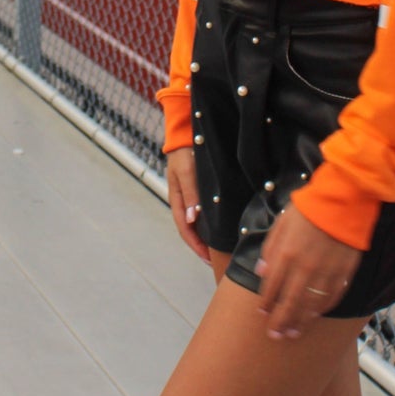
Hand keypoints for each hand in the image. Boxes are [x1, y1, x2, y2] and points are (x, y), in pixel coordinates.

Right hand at [166, 148, 211, 264]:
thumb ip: (191, 194)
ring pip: (195, 223)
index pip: (185, 229)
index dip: (196, 246)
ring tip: (216, 250)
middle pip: (189, 231)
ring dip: (204, 238)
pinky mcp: (196, 191)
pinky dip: (207, 225)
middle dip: (200, 247)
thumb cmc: (186, 151)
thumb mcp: (188, 172)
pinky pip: (200, 213)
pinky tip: (216, 229)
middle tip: (214, 262)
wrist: (185, 134)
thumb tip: (192, 220)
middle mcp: (182, 201)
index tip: (207, 259)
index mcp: (177, 199)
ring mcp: (188, 197)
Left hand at [255, 204, 361, 339]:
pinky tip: (315, 316)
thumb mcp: (281, 223)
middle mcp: (304, 267)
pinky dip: (322, 309)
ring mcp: (325, 272)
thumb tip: (261, 272)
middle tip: (275, 336)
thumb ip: (270, 249)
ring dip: (300, 322)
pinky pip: (332, 297)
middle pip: (289, 303)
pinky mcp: (344, 272)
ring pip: (310, 305)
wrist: (343, 199)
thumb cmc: (310, 208)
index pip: (271, 287)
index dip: (266, 303)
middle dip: (280, 321)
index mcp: (286, 254)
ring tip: (293, 333)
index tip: (262, 314)